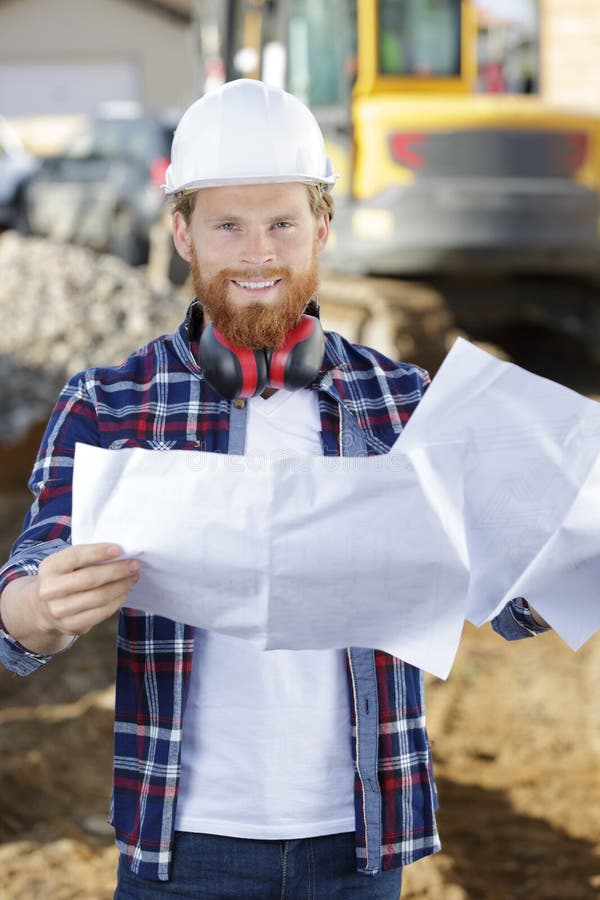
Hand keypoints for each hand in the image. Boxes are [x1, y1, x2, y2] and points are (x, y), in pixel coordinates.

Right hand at [1, 543, 139, 653]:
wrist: (42, 609)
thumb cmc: (63, 578)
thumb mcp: (64, 564)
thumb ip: (85, 557)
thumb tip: (120, 554)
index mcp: (49, 568)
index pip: (75, 556)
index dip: (98, 552)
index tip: (118, 549)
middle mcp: (49, 590)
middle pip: (90, 579)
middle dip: (117, 571)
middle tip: (134, 565)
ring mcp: (59, 611)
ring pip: (99, 597)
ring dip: (121, 586)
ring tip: (132, 578)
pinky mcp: (71, 626)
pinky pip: (101, 613)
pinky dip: (116, 601)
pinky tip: (123, 593)